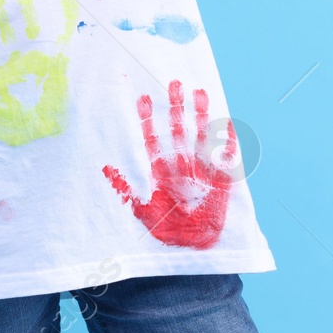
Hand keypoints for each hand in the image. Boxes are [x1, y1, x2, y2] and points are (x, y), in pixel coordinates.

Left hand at [102, 80, 237, 249]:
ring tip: (198, 91)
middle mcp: (182, 167)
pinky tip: (226, 121)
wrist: (193, 250)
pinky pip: (226, 157)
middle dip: (175, 107)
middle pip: (178, 130)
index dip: (148, 119)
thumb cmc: (167, 232)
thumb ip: (125, 188)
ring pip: (201, 136)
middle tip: (172, 83)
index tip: (142, 97)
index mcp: (161, 172)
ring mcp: (202, 172)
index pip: (153, 139)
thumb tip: (105, 167)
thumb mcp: (140, 210)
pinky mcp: (222, 182)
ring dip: (200, 115)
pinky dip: (227, 141)